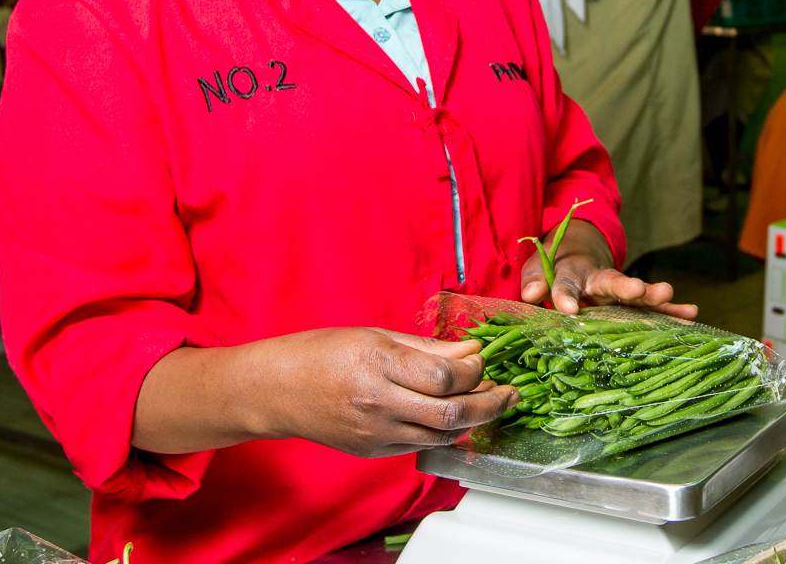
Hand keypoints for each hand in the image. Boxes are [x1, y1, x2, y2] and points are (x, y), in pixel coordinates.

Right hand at [133, 327, 515, 456]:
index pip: (445, 377)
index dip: (476, 370)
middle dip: (489, 404)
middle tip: (509, 393)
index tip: (485, 360)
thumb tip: (471, 353)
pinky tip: (455, 416)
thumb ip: (427, 348)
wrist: (275, 390)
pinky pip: (420, 445)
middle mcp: (378, 403)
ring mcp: (374, 433)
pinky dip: (444, 432)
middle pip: (451, 413)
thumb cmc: (322, 353)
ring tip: (491, 404)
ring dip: (473, 421)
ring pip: (441, 435)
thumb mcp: (376, 335)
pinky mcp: (372, 451)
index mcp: (378, 364)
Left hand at [520, 219, 697, 319]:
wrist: (578, 253)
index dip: (566, 295)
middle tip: (638, 289)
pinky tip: (691, 316)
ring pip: (636, 294)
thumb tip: (528, 295)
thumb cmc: (553, 269)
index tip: (568, 309)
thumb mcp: (538, 270)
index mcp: (571, 273)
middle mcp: (598, 279)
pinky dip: (670, 311)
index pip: (566, 284)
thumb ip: (534, 281)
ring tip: (670, 293)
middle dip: (625, 286)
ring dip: (652, 295)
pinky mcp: (631, 302)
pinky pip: (652, 308)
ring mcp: (617, 291)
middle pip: (611, 282)